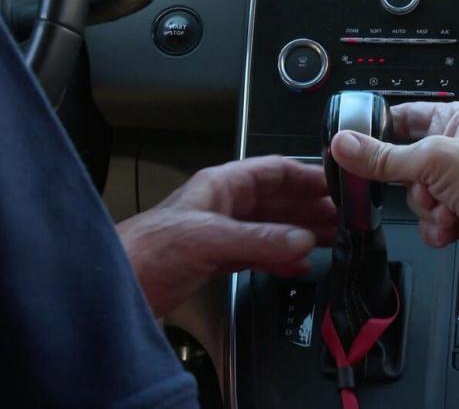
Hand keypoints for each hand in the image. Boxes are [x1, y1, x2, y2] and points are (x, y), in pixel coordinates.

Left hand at [117, 156, 336, 315]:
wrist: (117, 287)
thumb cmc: (146, 249)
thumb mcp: (208, 238)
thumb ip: (259, 239)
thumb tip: (302, 240)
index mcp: (222, 186)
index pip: (273, 171)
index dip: (306, 176)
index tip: (335, 185)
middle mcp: (225, 206)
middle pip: (278, 200)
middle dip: (310, 208)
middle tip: (342, 218)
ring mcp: (222, 234)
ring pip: (272, 228)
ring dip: (301, 234)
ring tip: (331, 239)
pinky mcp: (217, 261)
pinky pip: (260, 254)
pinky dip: (282, 259)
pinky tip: (299, 265)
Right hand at [331, 101, 458, 300]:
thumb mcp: (431, 160)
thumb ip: (383, 156)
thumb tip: (346, 145)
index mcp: (458, 119)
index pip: (405, 116)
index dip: (381, 130)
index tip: (357, 142)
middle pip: (405, 164)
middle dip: (413, 185)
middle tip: (425, 185)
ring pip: (414, 197)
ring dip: (427, 209)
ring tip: (449, 208)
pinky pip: (427, 219)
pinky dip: (436, 227)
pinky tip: (453, 225)